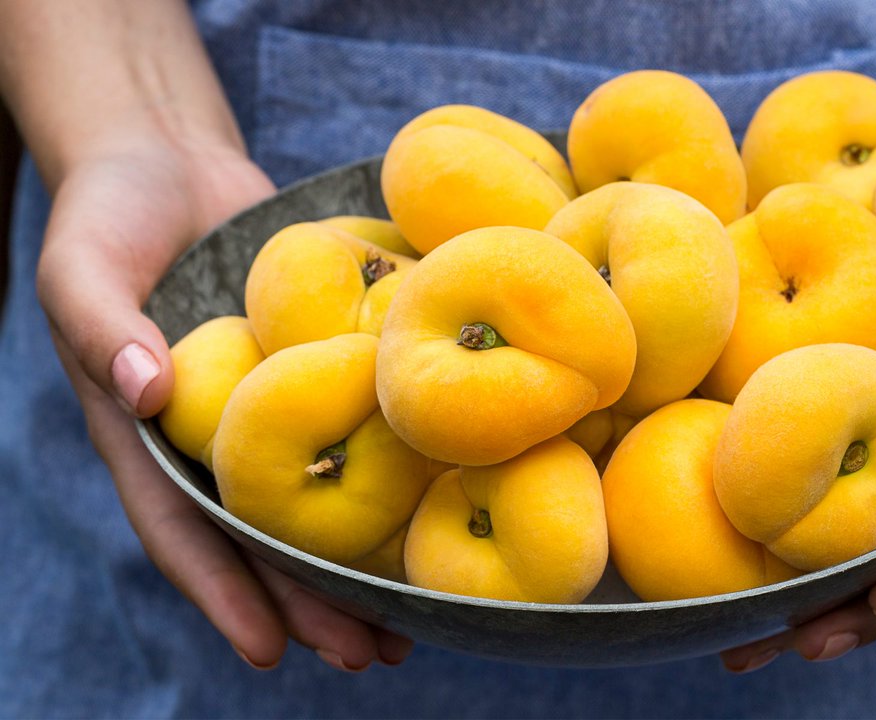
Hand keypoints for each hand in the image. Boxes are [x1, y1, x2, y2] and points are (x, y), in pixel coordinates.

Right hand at [36, 123, 413, 670]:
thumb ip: (100, 324)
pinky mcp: (310, 374)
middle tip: (371, 656)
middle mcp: (211, 440)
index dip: (222, 595)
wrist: (172, 161)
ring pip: (315, 504)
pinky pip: (349, 434)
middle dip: (311, 605)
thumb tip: (140, 387)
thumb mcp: (85, 263)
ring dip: (357, 568)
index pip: (182, 532)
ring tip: (411, 626)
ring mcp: (265, 412)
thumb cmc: (111, 211)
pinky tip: (435, 513)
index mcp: (147, 437)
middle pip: (262, 542)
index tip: (268, 651)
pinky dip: (384, 480)